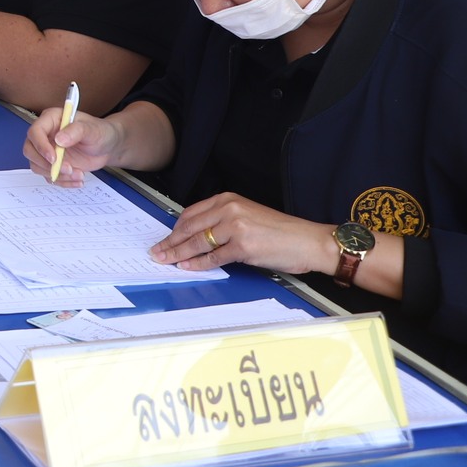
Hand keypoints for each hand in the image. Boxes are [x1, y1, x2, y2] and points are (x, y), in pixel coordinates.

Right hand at [23, 107, 122, 184]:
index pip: (35, 132)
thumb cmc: (100, 132)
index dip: (41, 146)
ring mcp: (47, 151)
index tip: (54, 159)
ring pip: (37, 166)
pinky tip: (78, 180)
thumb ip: (76, 131)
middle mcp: (45, 135)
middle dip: (46, 164)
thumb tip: (59, 140)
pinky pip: (49, 176)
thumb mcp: (92, 130)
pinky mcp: (53, 165)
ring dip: (57, 175)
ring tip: (79, 174)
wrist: (108, 147)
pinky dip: (63, 182)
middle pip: (30, 151)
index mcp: (51, 120)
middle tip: (68, 169)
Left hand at [151, 193, 335, 273]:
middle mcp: (230, 209)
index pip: (192, 213)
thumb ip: (224, 220)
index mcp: (229, 199)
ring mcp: (235, 227)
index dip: (175, 228)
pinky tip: (187, 266)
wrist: (309, 241)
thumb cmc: (282, 232)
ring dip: (178, 253)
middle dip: (171, 242)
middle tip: (157, 251)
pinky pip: (213, 257)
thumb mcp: (249, 216)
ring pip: (197, 242)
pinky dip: (198, 263)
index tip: (165, 238)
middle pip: (190, 227)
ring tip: (166, 260)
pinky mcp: (242, 246)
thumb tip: (199, 235)